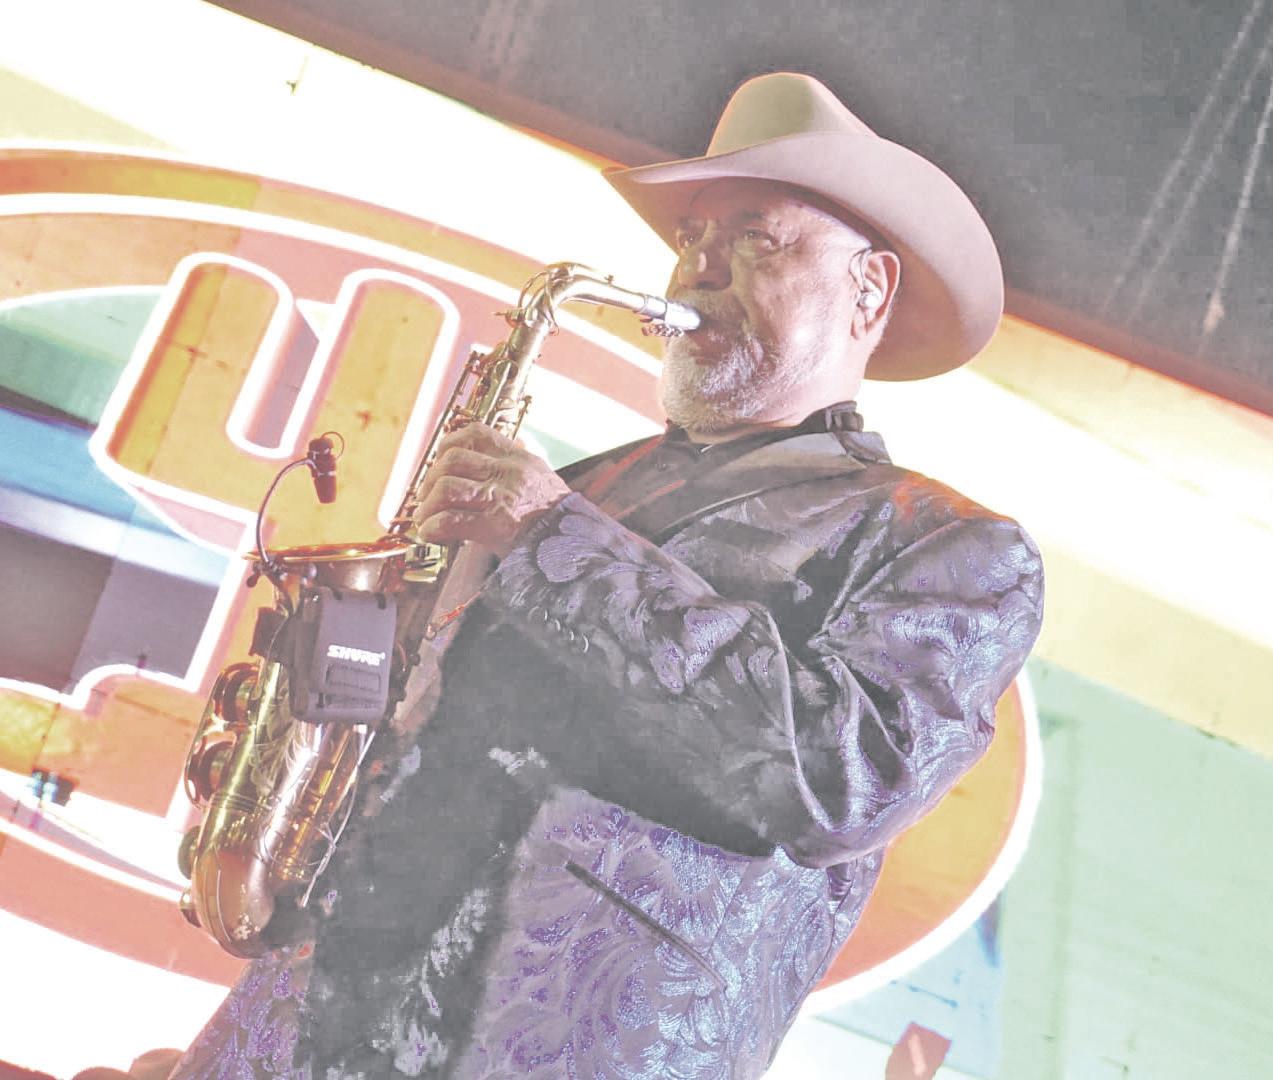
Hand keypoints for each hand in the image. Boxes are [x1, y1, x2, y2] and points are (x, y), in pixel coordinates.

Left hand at [411, 423, 570, 557]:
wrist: (581, 551)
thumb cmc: (561, 524)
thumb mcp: (545, 483)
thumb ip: (521, 470)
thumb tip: (505, 453)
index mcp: (521, 459)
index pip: (476, 434)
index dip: (448, 444)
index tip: (438, 461)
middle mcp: (511, 473)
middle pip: (453, 459)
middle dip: (430, 479)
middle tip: (425, 498)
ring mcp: (503, 498)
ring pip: (447, 487)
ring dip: (428, 505)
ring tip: (425, 519)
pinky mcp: (496, 526)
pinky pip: (451, 519)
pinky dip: (433, 527)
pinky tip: (430, 534)